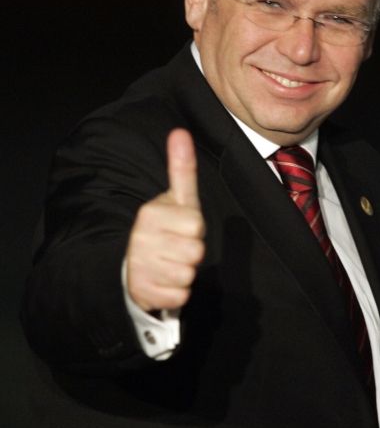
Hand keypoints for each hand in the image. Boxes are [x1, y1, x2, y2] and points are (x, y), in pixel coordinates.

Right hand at [126, 128, 204, 310]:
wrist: (135, 265)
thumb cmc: (165, 228)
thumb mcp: (175, 198)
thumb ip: (180, 168)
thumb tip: (180, 132)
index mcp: (150, 214)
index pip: (196, 224)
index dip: (194, 228)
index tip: (181, 227)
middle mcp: (141, 240)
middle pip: (196, 251)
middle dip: (192, 252)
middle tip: (176, 247)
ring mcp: (141, 267)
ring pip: (188, 274)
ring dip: (185, 272)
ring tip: (170, 264)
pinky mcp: (144, 292)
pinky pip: (180, 295)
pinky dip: (178, 292)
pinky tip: (165, 281)